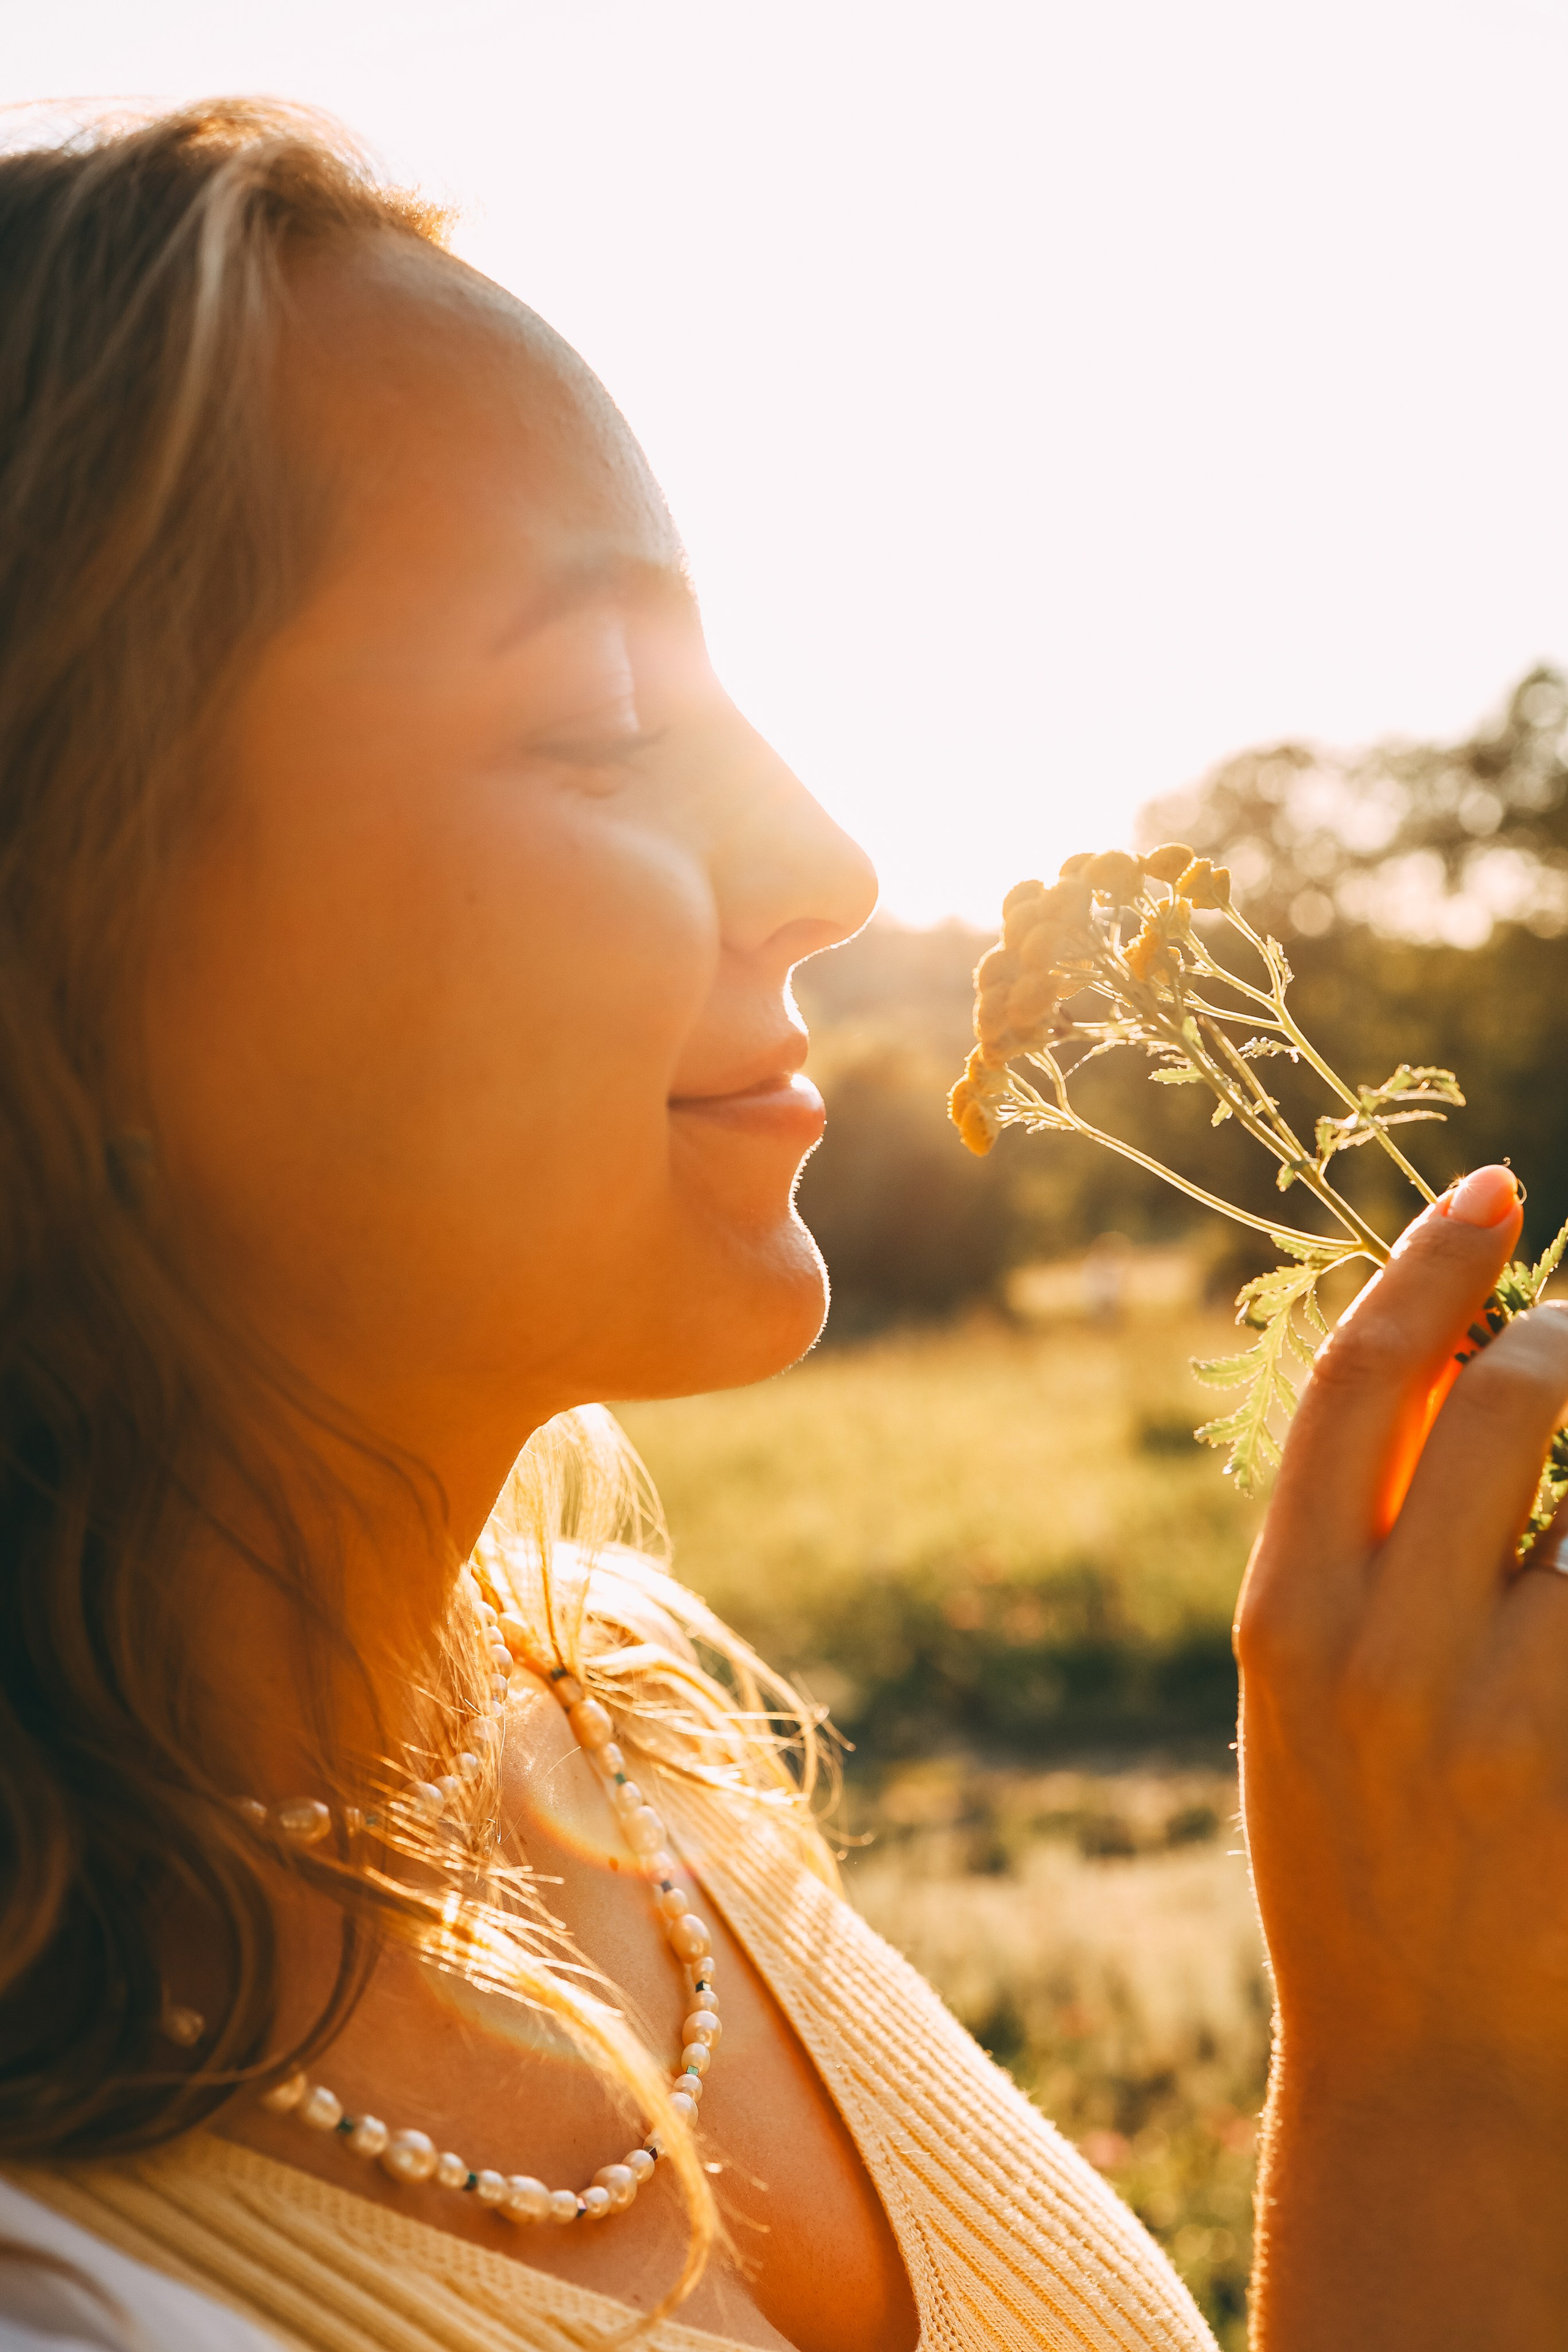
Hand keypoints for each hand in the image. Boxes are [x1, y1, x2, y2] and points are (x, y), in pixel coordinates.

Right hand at [1237, 1164, 1567, 2350]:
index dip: (1431, 1265)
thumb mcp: (1309, 1686)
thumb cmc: (1360, 1847)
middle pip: (1513, 1400)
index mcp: (1289, 1618)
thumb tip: (1457, 1352)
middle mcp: (1388, 1658)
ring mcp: (1509, 1724)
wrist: (1431, 2071)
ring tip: (1567, 1531)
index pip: (1361, 1384)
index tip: (1495, 1185)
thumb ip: (1364, 1532)